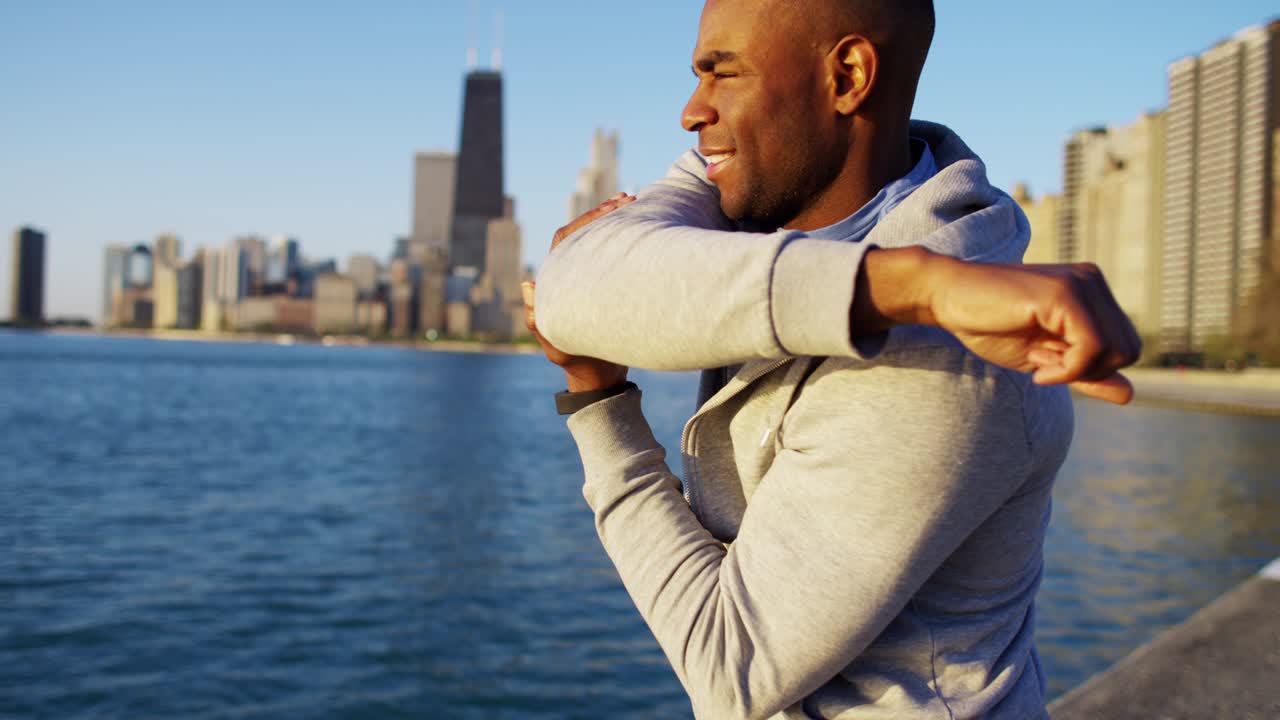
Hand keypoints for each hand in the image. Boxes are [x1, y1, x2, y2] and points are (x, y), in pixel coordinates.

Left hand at [526, 193, 636, 391]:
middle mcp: (569, 273)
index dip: (587, 221)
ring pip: (598, 240)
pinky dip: (624, 238)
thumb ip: (538, 319)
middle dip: (604, 213)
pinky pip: (612, 254)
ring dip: (615, 221)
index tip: (612, 209)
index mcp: (554, 280)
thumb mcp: (556, 344)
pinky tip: (643, 229)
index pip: (567, 240)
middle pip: (583, 232)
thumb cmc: (576, 360)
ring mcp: (587, 277)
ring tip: (637, 204)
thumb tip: (528, 283)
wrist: (597, 375)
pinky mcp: (604, 284)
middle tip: (629, 199)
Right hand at [853, 248, 1141, 404]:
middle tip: (1043, 364)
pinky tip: (1037, 368)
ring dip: (1076, 371)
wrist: (946, 296)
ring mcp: (1081, 284)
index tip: (1049, 364)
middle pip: (1129, 349)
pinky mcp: (1065, 294)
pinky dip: (1067, 370)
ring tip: (1038, 362)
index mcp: (1091, 291)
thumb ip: (1086, 372)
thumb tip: (1130, 395)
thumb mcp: (1044, 357)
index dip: (1092, 368)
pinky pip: (1092, 348)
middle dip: (1088, 370)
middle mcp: (1092, 281)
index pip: (1125, 344)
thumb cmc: (988, 324)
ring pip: (1116, 350)